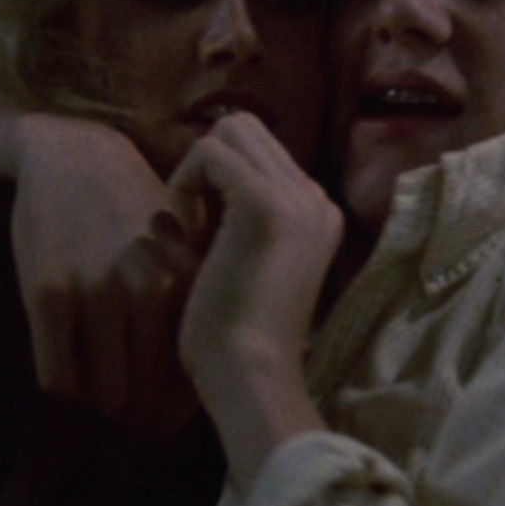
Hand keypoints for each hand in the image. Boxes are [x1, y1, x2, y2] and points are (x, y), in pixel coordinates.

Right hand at [11, 116, 200, 435]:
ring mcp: (96, 290)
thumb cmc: (135, 212)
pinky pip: (58, 378)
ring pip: (103, 396)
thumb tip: (200, 387)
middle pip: (147, 399)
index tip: (160, 411)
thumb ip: (197, 308)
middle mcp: (148, 288)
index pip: (189, 383)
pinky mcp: (48, 292)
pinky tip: (66, 358)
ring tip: (97, 378)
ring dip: (98, 398)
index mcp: (189, 282)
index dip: (173, 409)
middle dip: (136, 414)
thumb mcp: (184, 250)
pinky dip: (64, 383)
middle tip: (126, 407)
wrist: (74, 155)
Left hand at [169, 112, 340, 486]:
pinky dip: (187, 180)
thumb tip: (202, 172)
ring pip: (232, 130)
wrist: (250, 376)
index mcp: (319, 212)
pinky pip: (212, 153)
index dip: (219, 177)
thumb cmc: (235, 337)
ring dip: (198, 170)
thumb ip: (237, 216)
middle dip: (208, 164)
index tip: (203, 228)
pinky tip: (186, 228)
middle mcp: (317, 198)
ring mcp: (297, 199)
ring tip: (192, 226)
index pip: (262, 151)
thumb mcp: (245, 260)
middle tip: (193, 222)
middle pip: (248, 129)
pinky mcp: (266, 206)